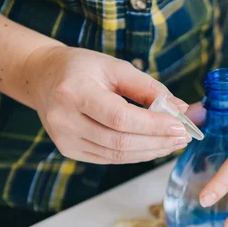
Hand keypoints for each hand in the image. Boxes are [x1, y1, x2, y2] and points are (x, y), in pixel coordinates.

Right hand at [23, 45, 190, 163]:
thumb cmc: (83, 69)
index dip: (153, 126)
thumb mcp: (116, 67)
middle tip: (183, 137)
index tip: (180, 126)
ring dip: (151, 151)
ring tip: (173, 143)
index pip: (120, 118)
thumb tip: (181, 109)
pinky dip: (136, 155)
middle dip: (158, 141)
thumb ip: (149, 88)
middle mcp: (65, 119)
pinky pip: (110, 158)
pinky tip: (154, 147)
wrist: (43, 77)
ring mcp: (65, 139)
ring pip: (117, 155)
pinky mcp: (70, 150)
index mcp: (74, 92)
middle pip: (120, 142)